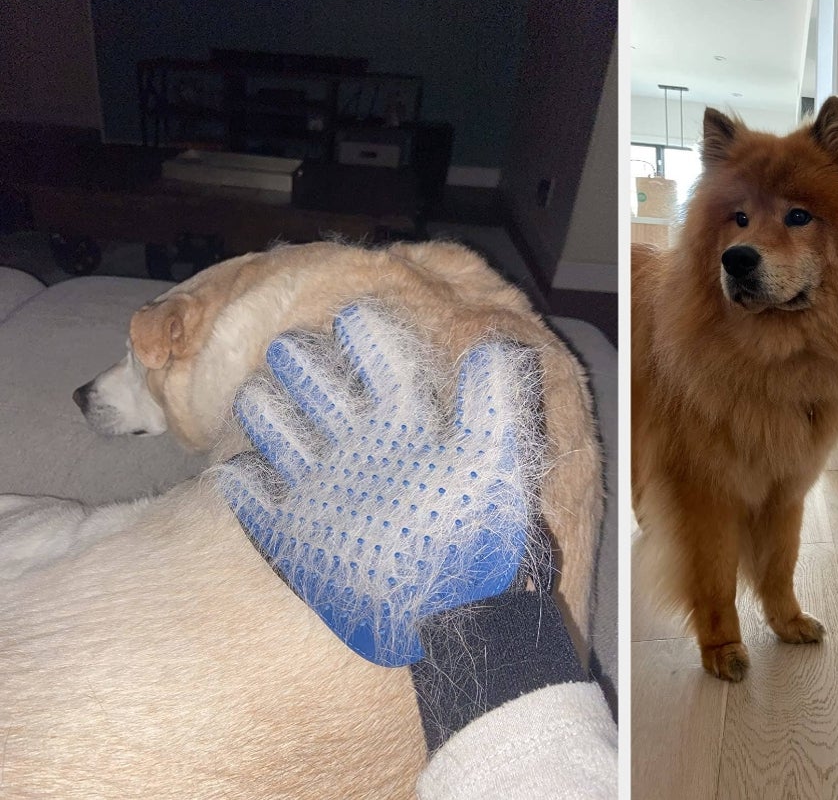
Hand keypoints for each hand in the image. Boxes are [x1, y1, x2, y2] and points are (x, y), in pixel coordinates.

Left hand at [217, 303, 542, 665]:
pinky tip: (234, 472)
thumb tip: (493, 343)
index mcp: (402, 420)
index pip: (376, 354)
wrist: (450, 619)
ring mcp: (315, 487)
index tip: (353, 318)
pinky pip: (250, 498)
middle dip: (298, 358)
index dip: (363, 330)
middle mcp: (351, 443)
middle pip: (311, 381)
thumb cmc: (480, 533)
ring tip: (257, 395)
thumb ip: (498, 396)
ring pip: (271, 428)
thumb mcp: (505, 460)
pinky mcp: (294, 534)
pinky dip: (239, 480)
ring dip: (262, 405)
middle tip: (290, 348)